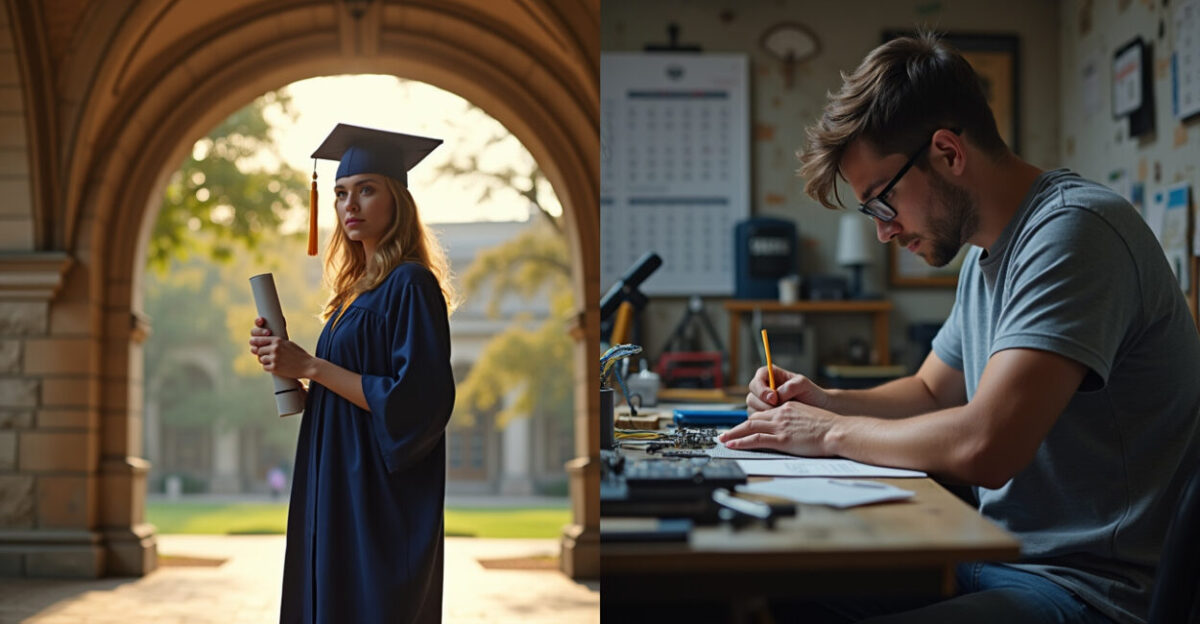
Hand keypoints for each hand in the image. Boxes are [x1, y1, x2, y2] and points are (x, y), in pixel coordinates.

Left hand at [249, 317, 315, 379]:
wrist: (308, 366)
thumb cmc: (299, 354)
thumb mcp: (288, 344)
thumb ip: (276, 343)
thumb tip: (262, 345)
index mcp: (277, 340)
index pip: (259, 340)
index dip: (256, 343)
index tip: (255, 346)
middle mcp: (275, 348)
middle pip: (259, 350)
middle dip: (262, 353)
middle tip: (268, 356)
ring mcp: (274, 358)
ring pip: (261, 359)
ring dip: (265, 361)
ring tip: (274, 362)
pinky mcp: (275, 368)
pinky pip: (265, 367)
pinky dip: (269, 368)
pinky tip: (276, 367)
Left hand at [718, 401, 838, 455]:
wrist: (837, 431)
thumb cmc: (829, 428)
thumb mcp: (810, 417)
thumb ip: (797, 421)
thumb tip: (793, 430)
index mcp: (787, 409)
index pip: (764, 413)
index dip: (750, 421)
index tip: (742, 427)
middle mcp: (780, 415)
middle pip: (752, 419)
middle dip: (736, 427)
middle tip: (725, 434)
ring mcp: (780, 427)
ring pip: (750, 427)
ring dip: (733, 434)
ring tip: (722, 439)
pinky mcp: (782, 439)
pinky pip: (756, 439)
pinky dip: (741, 442)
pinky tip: (733, 445)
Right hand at [746, 365, 830, 415]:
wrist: (817, 408)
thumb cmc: (810, 393)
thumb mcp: (803, 384)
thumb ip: (790, 386)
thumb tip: (777, 395)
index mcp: (769, 375)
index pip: (757, 380)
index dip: (762, 389)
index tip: (774, 397)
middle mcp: (763, 388)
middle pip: (751, 396)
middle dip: (763, 404)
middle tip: (778, 409)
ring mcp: (761, 403)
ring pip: (752, 409)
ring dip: (764, 414)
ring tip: (782, 416)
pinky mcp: (762, 416)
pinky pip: (757, 420)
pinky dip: (765, 422)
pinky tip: (779, 422)